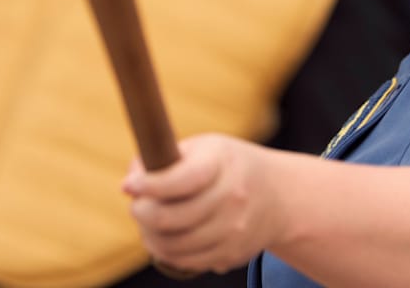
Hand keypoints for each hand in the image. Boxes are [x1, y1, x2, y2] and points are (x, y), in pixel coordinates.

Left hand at [124, 134, 286, 274]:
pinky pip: (187, 261)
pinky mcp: (232, 254)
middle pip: (171, 217)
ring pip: (174, 245)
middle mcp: (232, 198)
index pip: (180, 180)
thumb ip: (166, 160)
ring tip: (148, 222)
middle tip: (137, 205)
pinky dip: (167, 252)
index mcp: (222, 163)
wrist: (279, 196)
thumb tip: (130, 185)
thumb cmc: (228, 167)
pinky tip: (164, 237)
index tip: (130, 186)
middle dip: (143, 212)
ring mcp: (234, 230)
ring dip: (151, 235)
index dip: (149, 185)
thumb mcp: (205, 148)